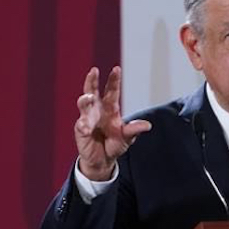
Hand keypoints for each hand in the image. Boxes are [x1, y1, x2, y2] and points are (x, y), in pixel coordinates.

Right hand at [73, 66, 150, 180]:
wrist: (103, 160)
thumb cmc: (115, 144)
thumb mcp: (127, 138)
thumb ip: (134, 130)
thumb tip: (148, 125)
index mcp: (110, 108)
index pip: (111, 91)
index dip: (114, 80)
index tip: (116, 68)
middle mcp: (97, 110)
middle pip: (92, 91)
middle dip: (92, 81)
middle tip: (93, 71)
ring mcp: (87, 119)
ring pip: (84, 105)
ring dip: (85, 100)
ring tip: (88, 98)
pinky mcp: (80, 130)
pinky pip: (81, 126)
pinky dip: (84, 126)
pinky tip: (87, 129)